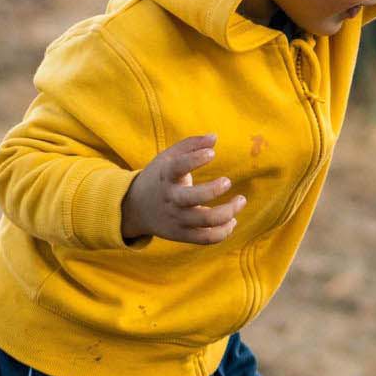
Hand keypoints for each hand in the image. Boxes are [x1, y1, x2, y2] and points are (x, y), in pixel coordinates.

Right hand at [120, 134, 244, 245]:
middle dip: (214, 190)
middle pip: (192, 198)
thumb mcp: (167, 158)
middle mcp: (171, 199)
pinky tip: (232, 220)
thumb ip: (190, 144)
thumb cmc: (159, 177)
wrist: (134, 208)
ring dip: (229, 212)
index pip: (178, 167)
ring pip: (205, 221)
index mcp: (166, 176)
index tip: (212, 153)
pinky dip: (224, 231)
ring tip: (241, 200)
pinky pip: (206, 238)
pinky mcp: (182, 234)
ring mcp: (176, 219)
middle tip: (228, 181)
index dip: (195, 159)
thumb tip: (214, 137)